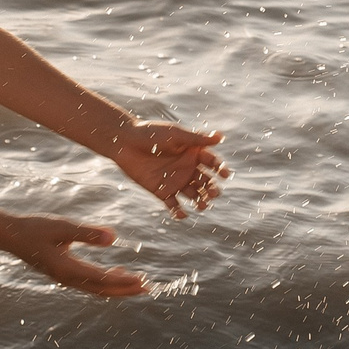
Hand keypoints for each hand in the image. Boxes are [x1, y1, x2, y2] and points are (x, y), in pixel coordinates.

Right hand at [0, 215, 147, 296]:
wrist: (11, 236)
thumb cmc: (35, 229)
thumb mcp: (63, 227)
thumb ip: (88, 233)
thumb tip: (113, 237)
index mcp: (68, 269)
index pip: (103, 279)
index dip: (124, 281)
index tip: (143, 280)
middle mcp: (67, 278)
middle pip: (102, 290)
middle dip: (125, 290)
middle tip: (147, 289)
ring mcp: (64, 278)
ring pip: (96, 288)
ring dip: (116, 287)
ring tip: (136, 283)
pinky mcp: (62, 273)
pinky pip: (88, 283)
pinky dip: (105, 282)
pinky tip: (115, 272)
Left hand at [110, 121, 229, 217]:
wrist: (124, 142)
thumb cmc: (150, 133)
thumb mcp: (175, 134)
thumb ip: (196, 139)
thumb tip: (220, 136)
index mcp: (193, 152)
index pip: (211, 162)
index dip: (220, 168)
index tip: (225, 174)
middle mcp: (187, 168)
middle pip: (205, 181)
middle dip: (212, 188)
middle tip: (214, 193)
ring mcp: (175, 181)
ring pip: (193, 194)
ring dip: (200, 201)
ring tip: (202, 205)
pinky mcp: (162, 192)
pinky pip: (174, 205)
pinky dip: (179, 212)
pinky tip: (182, 215)